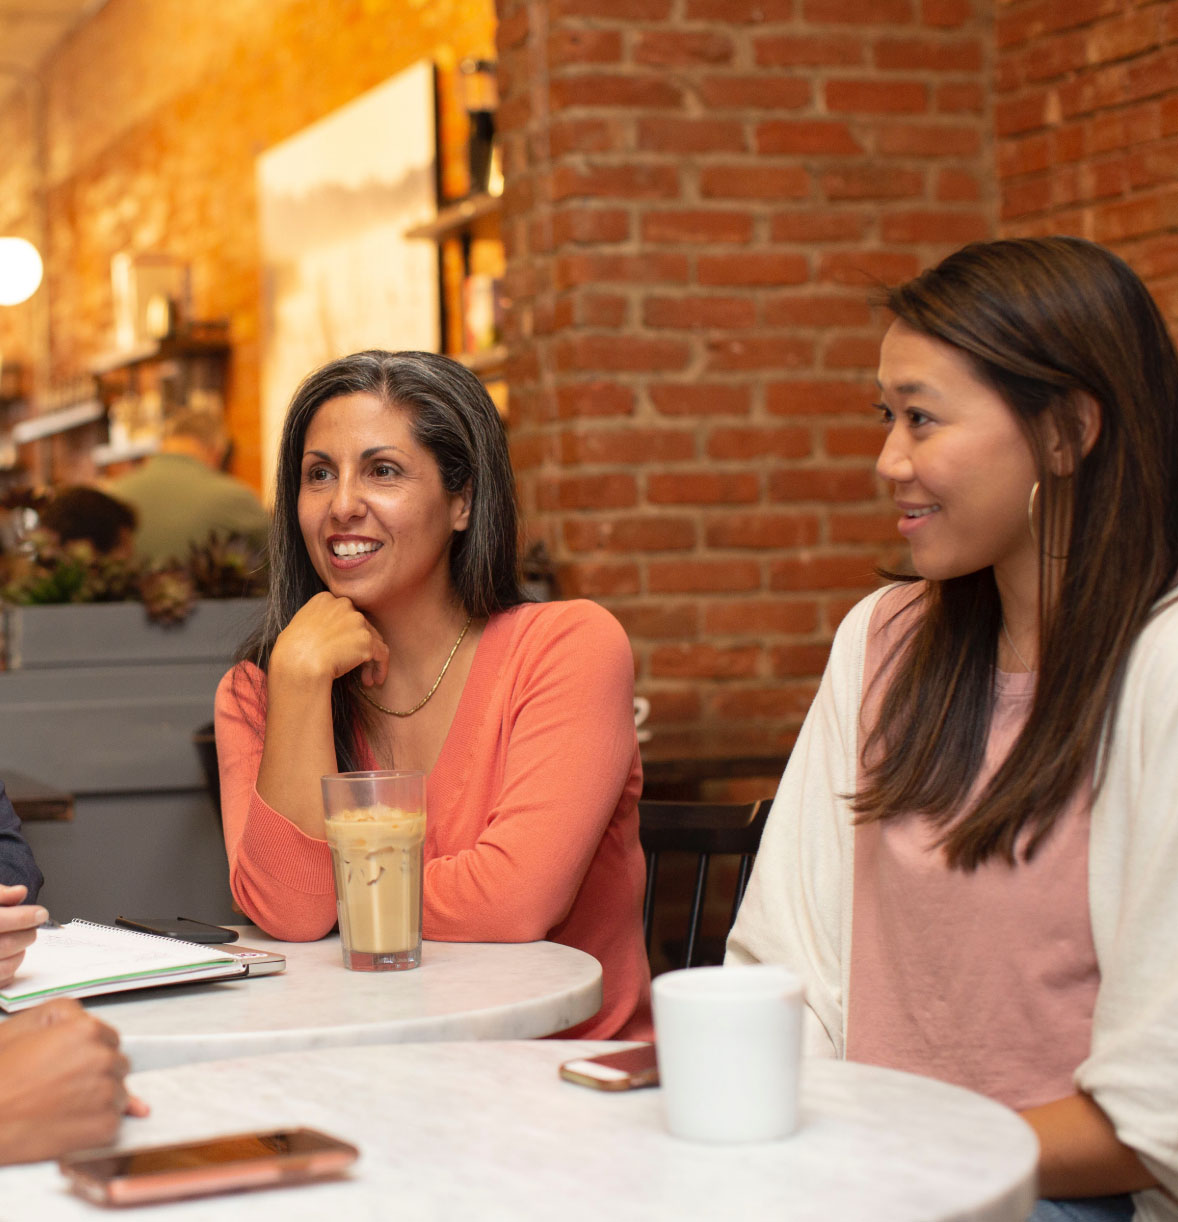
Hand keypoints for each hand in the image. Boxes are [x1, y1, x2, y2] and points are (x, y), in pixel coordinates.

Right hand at [0, 884, 46, 987]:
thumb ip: (0, 894)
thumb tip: (19, 892)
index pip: (0, 921)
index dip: (23, 917)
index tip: (41, 913)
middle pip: (7, 945)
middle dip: (27, 934)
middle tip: (33, 926)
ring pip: (7, 965)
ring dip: (21, 950)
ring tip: (20, 939)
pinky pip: (4, 978)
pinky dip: (13, 965)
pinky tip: (12, 953)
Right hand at [0, 999, 146, 1163]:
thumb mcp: (23, 1027)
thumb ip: (64, 1016)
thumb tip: (92, 1025)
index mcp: (86, 1031)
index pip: (110, 1039)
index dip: (90, 1053)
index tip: (73, 1065)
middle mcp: (102, 1058)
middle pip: (117, 1066)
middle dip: (96, 1076)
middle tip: (63, 1087)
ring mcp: (106, 1093)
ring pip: (118, 1094)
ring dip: (98, 1101)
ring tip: (61, 1106)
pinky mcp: (103, 1126)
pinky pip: (113, 1123)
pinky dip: (94, 1127)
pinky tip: (66, 1124)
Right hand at [270, 592, 389, 689]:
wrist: (297, 664)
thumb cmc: (290, 652)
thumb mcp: (298, 627)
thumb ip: (314, 622)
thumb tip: (322, 635)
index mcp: (325, 599)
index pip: (344, 614)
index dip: (347, 633)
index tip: (343, 649)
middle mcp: (344, 605)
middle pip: (361, 626)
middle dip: (360, 647)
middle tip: (357, 666)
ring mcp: (357, 621)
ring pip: (373, 640)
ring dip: (370, 660)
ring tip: (366, 679)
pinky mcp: (366, 640)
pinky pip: (381, 653)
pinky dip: (380, 667)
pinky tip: (375, 680)